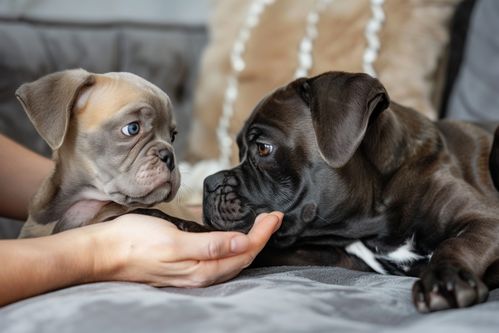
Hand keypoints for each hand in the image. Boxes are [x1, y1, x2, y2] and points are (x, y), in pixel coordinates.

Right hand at [92, 212, 282, 286]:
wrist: (105, 251)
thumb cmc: (135, 243)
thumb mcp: (174, 241)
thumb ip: (209, 245)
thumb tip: (241, 242)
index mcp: (201, 270)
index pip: (244, 251)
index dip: (262, 234)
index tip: (275, 216)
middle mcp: (201, 275)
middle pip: (242, 257)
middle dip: (261, 237)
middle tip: (272, 218)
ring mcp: (193, 271)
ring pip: (231, 259)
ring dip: (248, 241)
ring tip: (259, 225)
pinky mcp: (185, 265)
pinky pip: (217, 257)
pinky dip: (230, 244)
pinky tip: (231, 235)